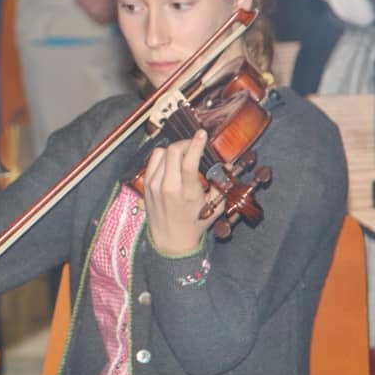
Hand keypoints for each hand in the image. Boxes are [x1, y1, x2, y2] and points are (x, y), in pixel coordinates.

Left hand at [141, 129, 220, 256]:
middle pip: (173, 151)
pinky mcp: (146, 184)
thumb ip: (222, 183)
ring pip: (162, 152)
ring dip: (174, 149)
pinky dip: (163, 156)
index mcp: (188, 193)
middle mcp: (169, 188)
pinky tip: (171, 162)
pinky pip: (153, 159)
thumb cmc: (194, 223)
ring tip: (183, 155)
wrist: (171, 240)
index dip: (196, 143)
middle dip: (186, 142)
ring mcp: (155, 185)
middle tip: (193, 144)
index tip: (201, 134)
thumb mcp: (214, 207)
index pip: (189, 161)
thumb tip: (228, 164)